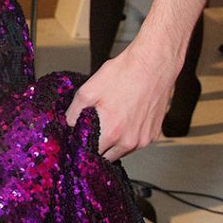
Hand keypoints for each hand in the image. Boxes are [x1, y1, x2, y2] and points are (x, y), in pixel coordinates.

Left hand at [65, 40, 175, 160]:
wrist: (152, 66)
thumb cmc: (124, 75)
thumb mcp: (89, 89)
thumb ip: (75, 111)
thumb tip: (69, 123)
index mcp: (112, 132)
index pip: (93, 154)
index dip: (83, 147)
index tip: (79, 139)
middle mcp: (130, 141)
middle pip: (108, 156)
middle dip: (98, 146)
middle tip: (92, 129)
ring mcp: (144, 139)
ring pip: (122, 150)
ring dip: (113, 141)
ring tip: (109, 119)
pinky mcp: (153, 134)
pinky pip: (136, 142)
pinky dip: (127, 135)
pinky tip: (123, 118)